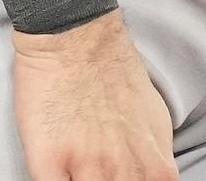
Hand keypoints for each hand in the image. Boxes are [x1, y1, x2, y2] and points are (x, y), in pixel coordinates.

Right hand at [12, 9, 174, 179]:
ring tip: (77, 169)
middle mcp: (122, 172)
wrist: (76, 38)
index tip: (123, 179)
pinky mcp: (48, 161)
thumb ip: (157, 160)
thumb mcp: (157, 120)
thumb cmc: (116, 75)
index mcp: (154, 168)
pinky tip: (56, 173)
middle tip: (99, 172)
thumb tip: (157, 180)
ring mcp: (85, 168)